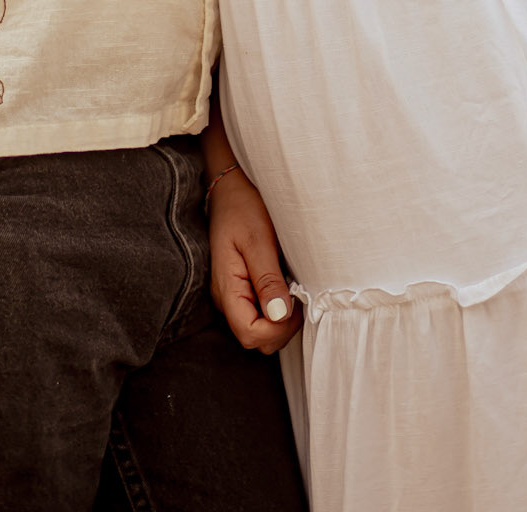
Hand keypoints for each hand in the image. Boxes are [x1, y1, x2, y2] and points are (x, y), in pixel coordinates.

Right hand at [207, 167, 303, 357]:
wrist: (231, 186)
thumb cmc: (243, 207)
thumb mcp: (258, 240)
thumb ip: (267, 279)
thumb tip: (278, 315)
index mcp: (227, 288)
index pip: (249, 333)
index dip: (276, 328)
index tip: (295, 304)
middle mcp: (227, 297)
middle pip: (255, 338)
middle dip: (281, 328)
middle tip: (299, 297)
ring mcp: (233, 294)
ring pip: (259, 329)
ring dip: (281, 319)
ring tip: (294, 288)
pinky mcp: (242, 288)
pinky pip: (259, 313)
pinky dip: (277, 308)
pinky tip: (287, 286)